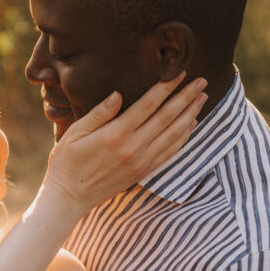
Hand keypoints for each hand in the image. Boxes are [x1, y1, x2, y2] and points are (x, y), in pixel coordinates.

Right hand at [44, 72, 206, 213]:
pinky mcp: (143, 172)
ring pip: (173, 135)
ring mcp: (141, 161)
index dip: (167, 87)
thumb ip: (99, 113)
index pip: (149, 105)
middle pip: (167, 117)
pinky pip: (170, 152)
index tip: (180, 73)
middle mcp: (133, 147)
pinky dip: (184, 137)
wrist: (69, 197)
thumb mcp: (75, 132)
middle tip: (202, 81)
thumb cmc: (67, 162)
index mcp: (116, 134)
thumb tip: (118, 94)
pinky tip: (191, 125)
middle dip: (186, 98)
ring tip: (202, 99)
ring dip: (190, 115)